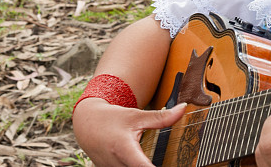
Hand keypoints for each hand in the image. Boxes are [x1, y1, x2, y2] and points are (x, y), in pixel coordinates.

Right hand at [72, 98, 186, 166]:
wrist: (87, 124)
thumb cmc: (113, 118)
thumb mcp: (137, 116)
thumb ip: (161, 117)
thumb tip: (183, 108)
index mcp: (125, 149)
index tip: (170, 165)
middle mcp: (117, 165)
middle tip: (164, 159)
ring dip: (143, 166)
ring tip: (150, 157)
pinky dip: (135, 166)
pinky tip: (140, 160)